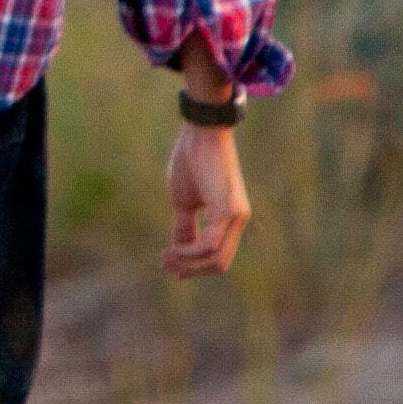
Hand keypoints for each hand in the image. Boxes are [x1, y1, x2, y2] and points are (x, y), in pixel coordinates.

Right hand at [164, 120, 251, 279]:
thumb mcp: (184, 200)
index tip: (169, 266)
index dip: (194, 268)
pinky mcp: (226, 210)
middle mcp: (238, 220)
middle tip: (164, 262)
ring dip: (187, 264)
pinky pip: (209, 245)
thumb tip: (178, 249)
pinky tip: (172, 248)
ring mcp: (235, 216)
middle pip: (218, 264)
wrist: (201, 133)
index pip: (217, 256)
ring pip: (215, 260)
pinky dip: (189, 252)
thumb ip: (184, 226)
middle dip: (189, 269)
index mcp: (230, 218)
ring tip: (165, 256)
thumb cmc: (192, 161)